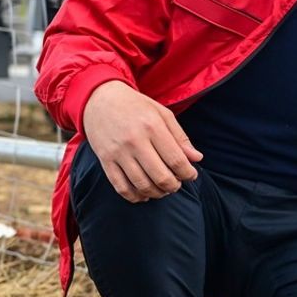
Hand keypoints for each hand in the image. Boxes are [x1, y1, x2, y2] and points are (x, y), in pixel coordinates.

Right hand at [82, 80, 202, 202]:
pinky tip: (144, 194)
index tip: (192, 175)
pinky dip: (135, 196)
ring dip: (157, 193)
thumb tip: (197, 159)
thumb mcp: (162, 114)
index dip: (188, 173)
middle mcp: (134, 141)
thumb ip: (180, 138)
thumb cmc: (136, 107)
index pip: (176, 160)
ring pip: (142, 185)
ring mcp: (118, 152)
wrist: (99, 100)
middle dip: (174, 186)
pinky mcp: (105, 160)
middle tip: (177, 184)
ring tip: (163, 189)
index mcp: (152, 127)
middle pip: (161, 176)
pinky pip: (121, 187)